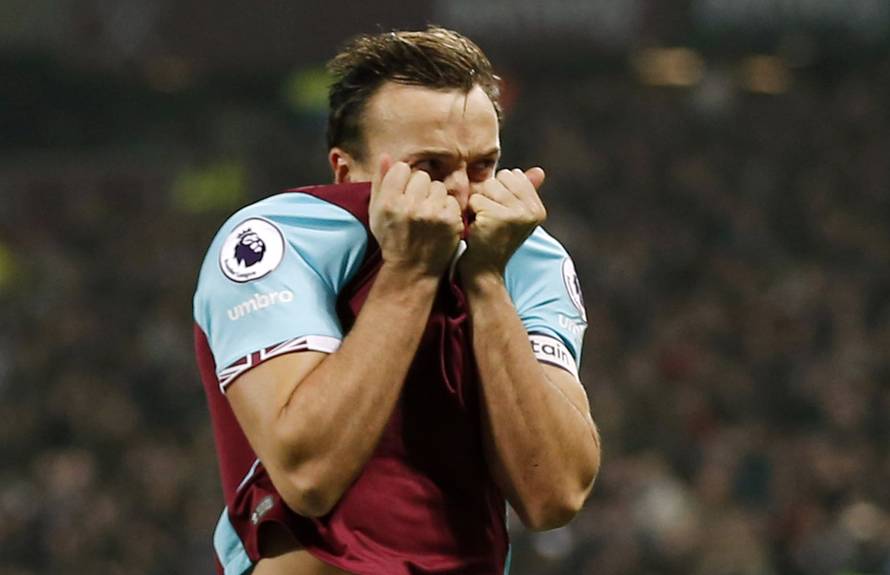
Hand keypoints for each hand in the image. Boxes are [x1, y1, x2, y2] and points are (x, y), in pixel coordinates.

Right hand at [369, 155, 463, 277]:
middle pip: (422, 176)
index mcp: (388, 202)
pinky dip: (446, 209)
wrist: (412, 269)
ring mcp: (431, 213)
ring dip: (434, 198)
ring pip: (438, 186)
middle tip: (416, 206)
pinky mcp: (450, 221)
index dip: (403, 179)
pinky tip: (438, 222)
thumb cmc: (392, 239)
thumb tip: (385, 156)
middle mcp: (409, 206)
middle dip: (420, 188)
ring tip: (427, 215)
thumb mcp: (377, 212)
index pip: (402, 168)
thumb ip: (380, 183)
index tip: (403, 193)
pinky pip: (451, 200)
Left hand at [461, 167, 545, 275]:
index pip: (514, 175)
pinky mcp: (496, 218)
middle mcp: (531, 211)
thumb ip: (525, 191)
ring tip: (483, 221)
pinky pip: (475, 199)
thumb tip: (540, 170)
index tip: (500, 213)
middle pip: (501, 178)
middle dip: (489, 195)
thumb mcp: (514, 215)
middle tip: (490, 218)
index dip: (499, 191)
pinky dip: (471, 213)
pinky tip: (477, 228)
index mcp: (537, 209)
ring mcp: (515, 215)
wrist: (483, 270)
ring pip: (487, 187)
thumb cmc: (494, 239)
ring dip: (479, 203)